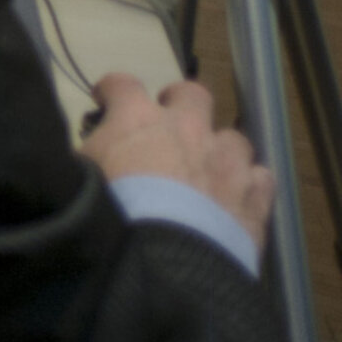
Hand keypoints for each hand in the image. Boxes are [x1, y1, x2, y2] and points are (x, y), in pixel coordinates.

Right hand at [81, 73, 274, 253]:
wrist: (163, 258)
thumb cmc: (110, 209)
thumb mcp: (79, 174)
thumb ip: (88, 154)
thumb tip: (87, 152)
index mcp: (138, 117)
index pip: (121, 83)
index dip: (111, 90)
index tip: (104, 100)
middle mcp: (187, 127)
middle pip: (191, 93)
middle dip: (180, 102)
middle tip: (169, 124)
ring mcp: (227, 160)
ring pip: (234, 138)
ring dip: (220, 150)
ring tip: (209, 170)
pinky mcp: (255, 197)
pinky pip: (262, 178)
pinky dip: (251, 185)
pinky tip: (239, 199)